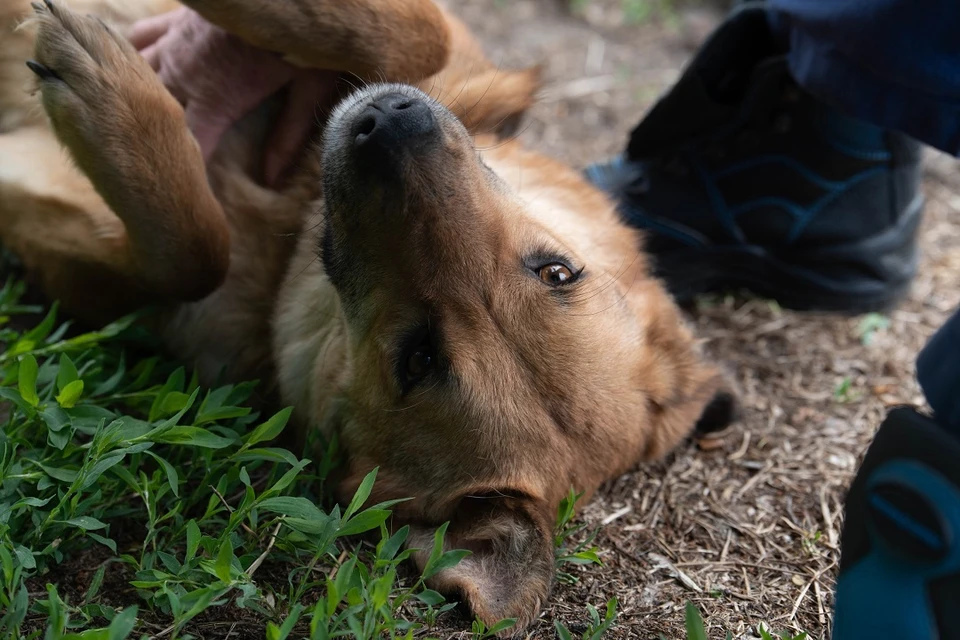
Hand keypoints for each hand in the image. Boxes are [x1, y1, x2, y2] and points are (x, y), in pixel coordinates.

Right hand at [128, 7, 338, 185]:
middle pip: (155, 115)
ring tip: (123, 124)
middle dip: (148, 141)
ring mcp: (176, 45)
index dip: (186, 173)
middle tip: (143, 164)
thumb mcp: (306, 93)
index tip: (178, 193)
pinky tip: (125, 66)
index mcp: (218, 97)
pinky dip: (129, 54)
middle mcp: (188, 74)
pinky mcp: (175, 21)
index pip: (194, 146)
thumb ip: (286, 137)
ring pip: (138, 77)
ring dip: (131, 100)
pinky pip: (140, 38)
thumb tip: (270, 180)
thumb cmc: (301, 41)